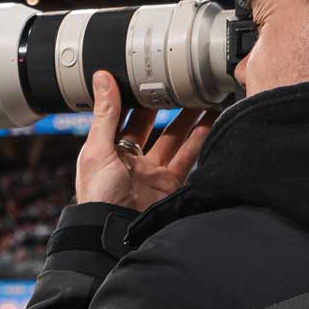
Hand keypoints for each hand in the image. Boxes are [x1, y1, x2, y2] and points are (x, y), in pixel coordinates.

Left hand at [75, 72, 213, 209]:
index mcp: (109, 150)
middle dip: (167, 107)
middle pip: (154, 126)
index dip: (138, 98)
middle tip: (182, 83)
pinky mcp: (170, 186)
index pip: (126, 117)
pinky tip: (211, 124)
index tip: (150, 76)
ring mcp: (152, 174)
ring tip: (203, 98)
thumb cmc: (98, 196)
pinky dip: (200, 142)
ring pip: (175, 140)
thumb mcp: (97, 150)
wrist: (114, 233)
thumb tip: (102, 77)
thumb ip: (105, 114)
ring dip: (189, 120)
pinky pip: (188, 159)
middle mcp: (132, 161)